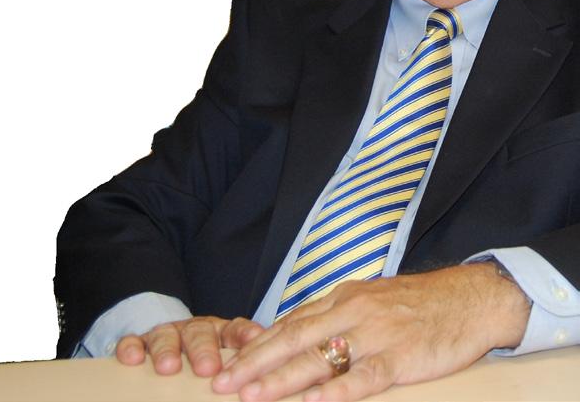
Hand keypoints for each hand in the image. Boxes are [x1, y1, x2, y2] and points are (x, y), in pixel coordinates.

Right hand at [115, 315, 263, 376]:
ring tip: (169, 367)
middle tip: (208, 368)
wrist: (170, 346)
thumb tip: (264, 382)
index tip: (254, 342)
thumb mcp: (227, 360)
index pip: (235, 330)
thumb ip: (243, 366)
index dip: (244, 335)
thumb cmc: (206, 360)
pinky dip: (132, 348)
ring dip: (168, 350)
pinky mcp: (141, 342)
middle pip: (200, 333)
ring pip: (166, 335)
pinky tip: (132, 359)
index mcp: (221, 334)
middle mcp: (195, 330)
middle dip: (203, 349)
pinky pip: (134, 341)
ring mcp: (167, 334)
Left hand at [212, 264, 530, 400]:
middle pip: (294, 338)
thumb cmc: (415, 303)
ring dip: (282, 379)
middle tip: (224, 383)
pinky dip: (338, 391)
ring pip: (320, 358)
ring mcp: (375, 334)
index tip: (228, 361)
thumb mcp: (368, 299)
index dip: (257, 344)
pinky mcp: (401, 357)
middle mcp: (351, 312)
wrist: (467, 297)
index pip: (289, 323)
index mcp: (341, 299)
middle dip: (255, 363)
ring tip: (252, 396)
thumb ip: (333, 317)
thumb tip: (295, 333)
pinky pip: (365, 377)